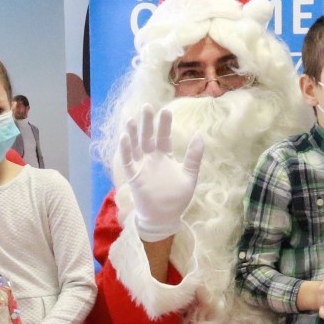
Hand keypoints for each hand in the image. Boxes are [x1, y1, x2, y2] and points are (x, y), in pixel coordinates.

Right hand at [116, 104, 205, 239]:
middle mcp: (151, 159)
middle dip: (147, 122)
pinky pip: (127, 161)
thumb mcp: (189, 175)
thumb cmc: (176, 198)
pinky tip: (124, 137)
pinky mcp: (133, 176)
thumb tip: (199, 135)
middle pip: (148, 137)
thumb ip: (193, 156)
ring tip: (132, 119)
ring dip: (133, 133)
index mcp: (164, 157)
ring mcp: (141, 166)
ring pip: (135, 146)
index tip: (166, 110)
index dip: (164, 124)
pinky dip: (125, 150)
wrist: (164, 217)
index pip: (163, 137)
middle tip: (147, 106)